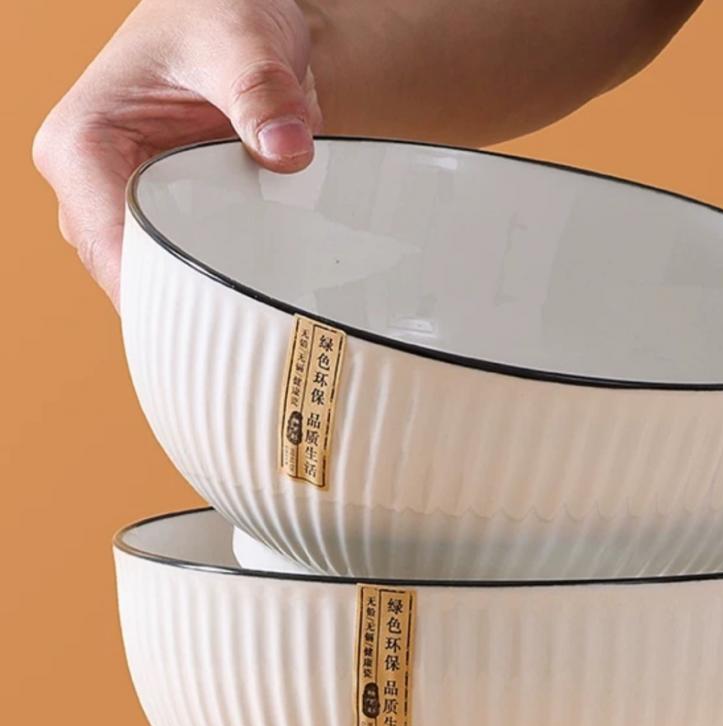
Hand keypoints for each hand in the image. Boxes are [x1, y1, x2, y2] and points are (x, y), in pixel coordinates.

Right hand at [32, 0, 320, 305]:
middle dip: (188, 312)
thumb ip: (261, 93)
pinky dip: (222, 284)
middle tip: (252, 340)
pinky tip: (260, 303)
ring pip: (160, 283)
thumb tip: (285, 149)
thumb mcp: (240, 42)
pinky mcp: (166, 218)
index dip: (162, 297)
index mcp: (81, 147)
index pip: (112, 251)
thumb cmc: (216, 15)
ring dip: (208, 303)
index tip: (219, 326)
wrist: (230, 16)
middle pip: (132, 281)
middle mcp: (92, 187)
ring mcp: (128, 208)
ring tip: (260, 328)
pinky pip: (189, 269)